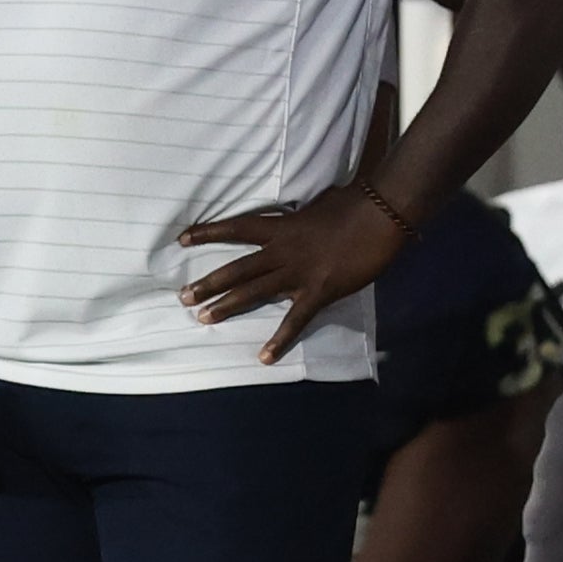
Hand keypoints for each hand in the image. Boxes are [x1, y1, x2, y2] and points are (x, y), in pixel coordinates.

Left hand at [180, 184, 412, 364]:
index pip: (236, 228)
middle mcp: (282, 251)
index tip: (181, 239)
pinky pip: (295, 319)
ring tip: (202, 319)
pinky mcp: (319, 291)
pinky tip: (264, 356)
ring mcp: (299, 272)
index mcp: (281, 227)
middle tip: (183, 297)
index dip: (208, 233)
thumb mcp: (315, 205)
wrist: (380, 214)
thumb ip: (298, 217)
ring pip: (254, 291)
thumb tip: (295, 216)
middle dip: (208, 284)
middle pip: (237, 268)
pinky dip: (280, 339)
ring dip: (227, 306)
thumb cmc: (353, 204)